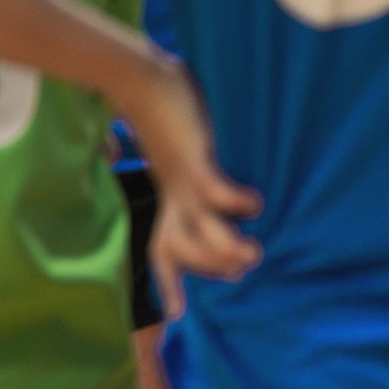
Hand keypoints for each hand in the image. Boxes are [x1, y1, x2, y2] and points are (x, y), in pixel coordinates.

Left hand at [117, 55, 262, 318]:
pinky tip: (252, 201)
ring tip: (252, 252)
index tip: (176, 314)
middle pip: (182, 251)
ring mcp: (181, 181)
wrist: (136, 74)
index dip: (170, 281)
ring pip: (202, 234)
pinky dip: (236, 203)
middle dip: (212, 269)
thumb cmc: (157, 107)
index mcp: (166, 195)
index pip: (163, 248)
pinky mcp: (193, 160)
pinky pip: (216, 194)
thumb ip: (182, 159)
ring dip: (228, 250)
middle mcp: (171, 195)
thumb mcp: (170, 144)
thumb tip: (177, 159)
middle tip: (244, 263)